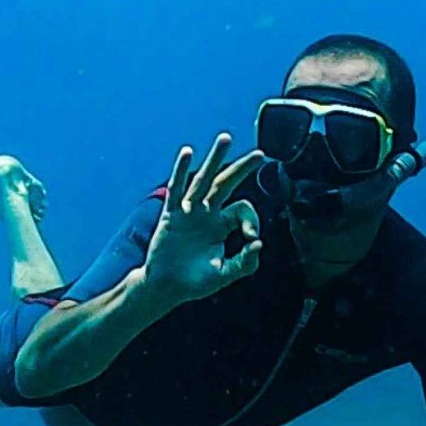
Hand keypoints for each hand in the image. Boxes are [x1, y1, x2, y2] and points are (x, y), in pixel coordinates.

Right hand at [141, 133, 264, 304]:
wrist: (165, 287)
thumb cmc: (195, 281)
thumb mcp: (224, 274)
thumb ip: (244, 263)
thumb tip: (259, 244)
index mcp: (222, 225)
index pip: (243, 210)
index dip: (252, 221)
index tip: (251, 239)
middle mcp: (207, 213)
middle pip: (227, 184)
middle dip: (243, 169)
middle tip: (260, 154)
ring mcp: (188, 212)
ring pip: (204, 180)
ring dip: (215, 159)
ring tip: (226, 138)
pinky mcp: (171, 215)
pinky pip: (177, 189)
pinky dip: (181, 170)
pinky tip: (188, 153)